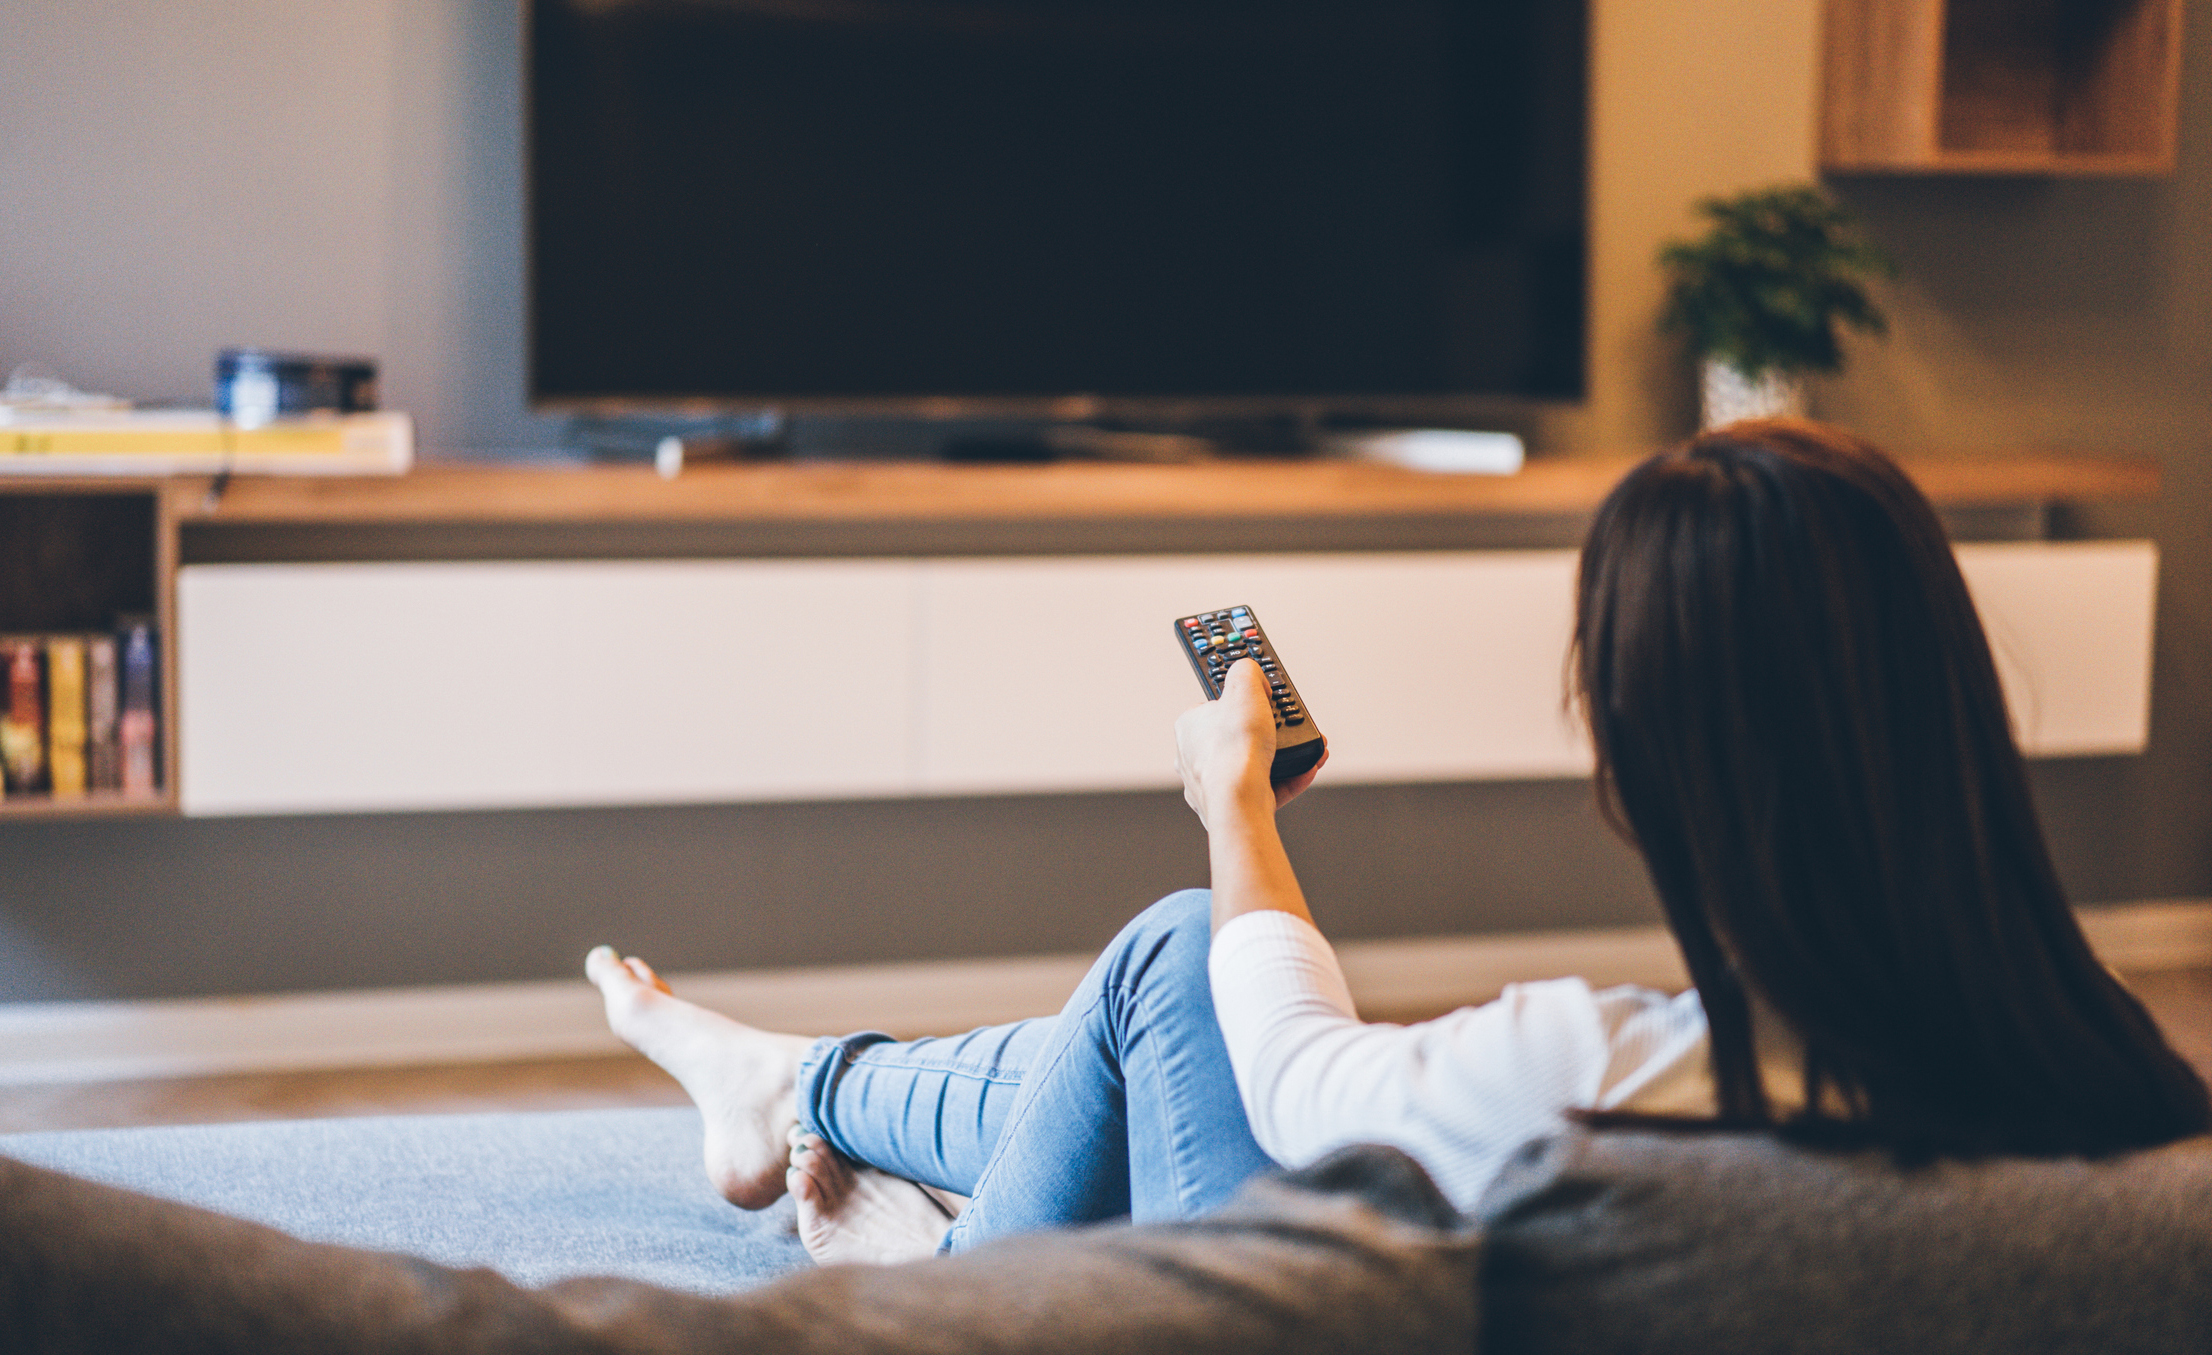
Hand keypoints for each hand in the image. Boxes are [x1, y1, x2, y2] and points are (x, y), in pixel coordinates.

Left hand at [1174, 659, 1326, 828]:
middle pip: (1237, 735)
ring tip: (1305, 745)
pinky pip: (1266, 787)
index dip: (1241, 699)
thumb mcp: (1244, 687)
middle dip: (1268, 730)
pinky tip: (1305, 768)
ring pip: (1253, 763)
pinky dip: (1288, 778)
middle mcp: (1195, 757)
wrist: (1239, 800)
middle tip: (1287, 724)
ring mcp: (1212, 784)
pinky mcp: (1232, 805)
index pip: (1215, 704)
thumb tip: (1251, 674)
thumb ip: (1247, 670)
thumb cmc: (1234, 750)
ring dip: (1283, 754)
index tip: (1261, 697)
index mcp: (1189, 727)